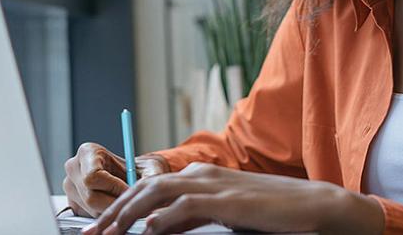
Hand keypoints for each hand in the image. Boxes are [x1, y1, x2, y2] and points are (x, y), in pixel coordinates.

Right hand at [63, 143, 169, 217]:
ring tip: (126, 204)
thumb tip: (154, 187)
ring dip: (111, 210)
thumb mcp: (150, 169)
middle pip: (90, 196)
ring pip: (89, 210)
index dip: (114, 187)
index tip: (130, 190)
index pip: (93, 176)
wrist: (136, 177)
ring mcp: (70, 187)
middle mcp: (74, 168)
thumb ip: (150, 176)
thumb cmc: (141, 169)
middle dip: (114, 202)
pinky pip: (88, 217)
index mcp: (87, 151)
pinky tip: (116, 208)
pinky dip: (105, 216)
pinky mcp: (73, 204)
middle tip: (131, 203)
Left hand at [81, 163, 384, 234]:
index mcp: (199, 175)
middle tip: (90, 234)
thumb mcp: (221, 214)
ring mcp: (214, 185)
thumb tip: (155, 229)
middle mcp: (201, 174)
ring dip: (128, 214)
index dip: (120, 206)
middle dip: (114, 211)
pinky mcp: (228, 201)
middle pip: (145, 188)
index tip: (99, 228)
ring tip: (106, 234)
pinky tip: (146, 231)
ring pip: (158, 194)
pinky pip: (187, 207)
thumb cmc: (267, 211)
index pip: (148, 187)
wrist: (311, 206)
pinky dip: (163, 218)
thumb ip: (188, 218)